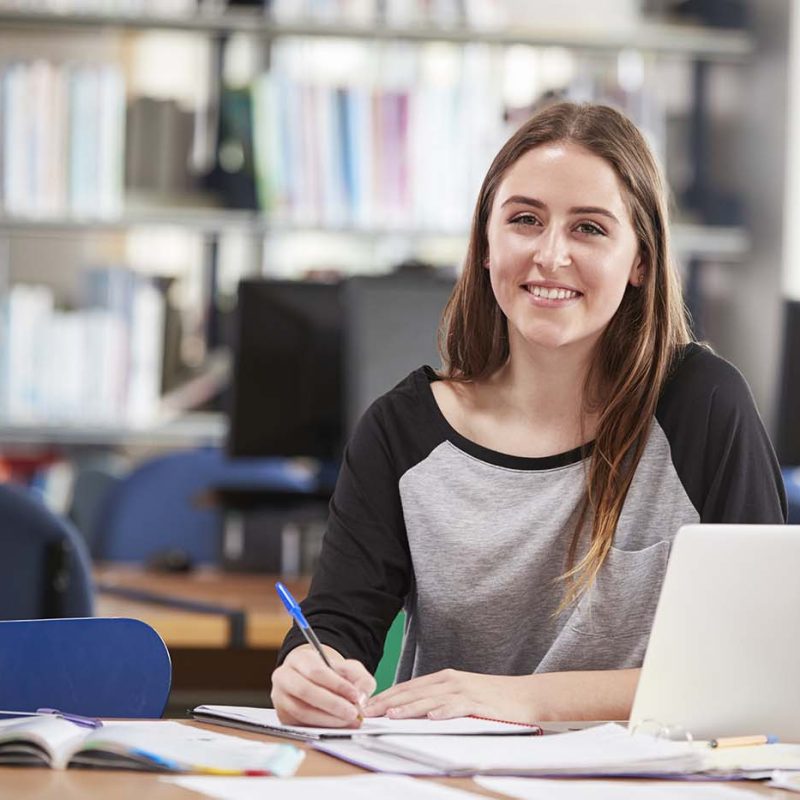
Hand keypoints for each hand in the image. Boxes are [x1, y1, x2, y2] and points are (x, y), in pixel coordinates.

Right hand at [270, 644, 375, 727]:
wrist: (316, 682)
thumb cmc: (333, 674)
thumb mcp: (351, 670)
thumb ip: (361, 680)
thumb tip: (361, 699)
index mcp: (299, 659)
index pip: (316, 671)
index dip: (336, 685)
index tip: (355, 695)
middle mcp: (284, 676)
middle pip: (305, 691)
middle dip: (332, 704)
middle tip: (353, 713)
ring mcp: (281, 698)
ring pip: (301, 711)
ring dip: (328, 719)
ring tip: (349, 721)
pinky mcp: (283, 717)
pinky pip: (301, 725)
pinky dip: (321, 727)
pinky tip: (338, 726)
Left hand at [363, 669, 535, 722]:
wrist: (524, 694)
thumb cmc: (491, 698)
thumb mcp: (461, 693)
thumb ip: (439, 698)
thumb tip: (414, 710)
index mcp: (444, 678)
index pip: (409, 686)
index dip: (388, 695)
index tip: (369, 704)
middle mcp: (451, 681)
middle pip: (414, 691)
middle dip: (389, 702)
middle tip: (369, 712)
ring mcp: (464, 690)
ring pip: (431, 699)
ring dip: (410, 707)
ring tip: (392, 715)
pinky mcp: (478, 702)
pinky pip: (458, 707)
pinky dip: (444, 711)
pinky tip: (432, 717)